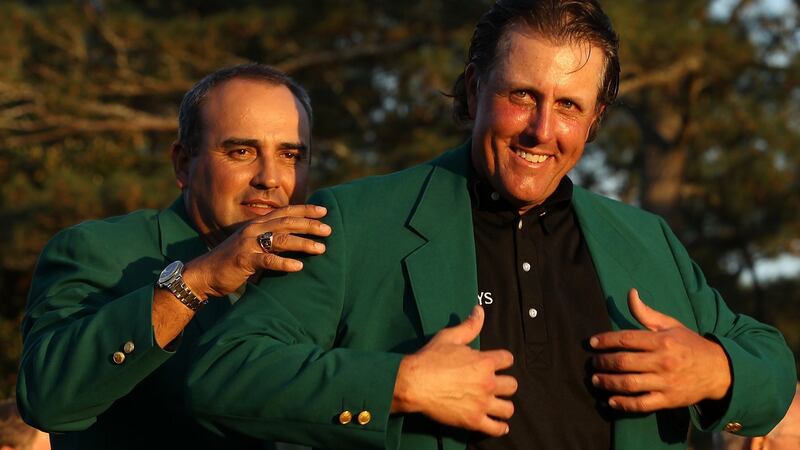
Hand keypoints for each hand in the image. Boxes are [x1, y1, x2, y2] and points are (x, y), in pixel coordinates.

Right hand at [183, 204, 330, 298]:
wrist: (205, 274)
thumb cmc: (233, 262)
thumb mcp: (253, 246)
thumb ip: (270, 241)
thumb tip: (295, 242)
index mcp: (256, 224)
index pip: (284, 212)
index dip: (304, 210)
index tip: (324, 211)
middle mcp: (253, 230)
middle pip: (286, 223)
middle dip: (309, 225)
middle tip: (329, 230)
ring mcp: (248, 244)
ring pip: (280, 239)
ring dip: (303, 243)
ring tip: (321, 248)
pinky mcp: (244, 260)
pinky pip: (267, 260)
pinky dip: (284, 263)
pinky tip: (299, 267)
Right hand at [391, 306, 516, 436]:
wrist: (413, 383)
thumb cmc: (430, 359)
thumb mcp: (449, 337)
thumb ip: (469, 326)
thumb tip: (479, 310)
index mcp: (484, 362)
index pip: (508, 359)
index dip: (502, 360)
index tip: (496, 364)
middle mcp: (488, 383)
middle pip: (512, 385)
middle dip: (505, 383)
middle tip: (494, 385)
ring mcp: (482, 403)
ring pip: (508, 408)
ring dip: (503, 405)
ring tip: (496, 404)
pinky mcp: (473, 420)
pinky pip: (496, 427)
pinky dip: (499, 427)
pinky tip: (498, 423)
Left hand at [590, 288, 731, 411]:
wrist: (719, 371)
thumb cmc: (689, 345)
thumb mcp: (671, 325)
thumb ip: (646, 313)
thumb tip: (630, 293)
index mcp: (662, 341)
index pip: (627, 339)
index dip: (605, 340)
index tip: (591, 342)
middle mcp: (663, 361)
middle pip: (624, 362)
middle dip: (603, 362)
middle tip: (592, 362)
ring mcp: (665, 382)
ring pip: (629, 383)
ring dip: (608, 382)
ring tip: (595, 379)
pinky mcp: (668, 400)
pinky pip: (642, 404)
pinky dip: (624, 404)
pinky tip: (610, 400)